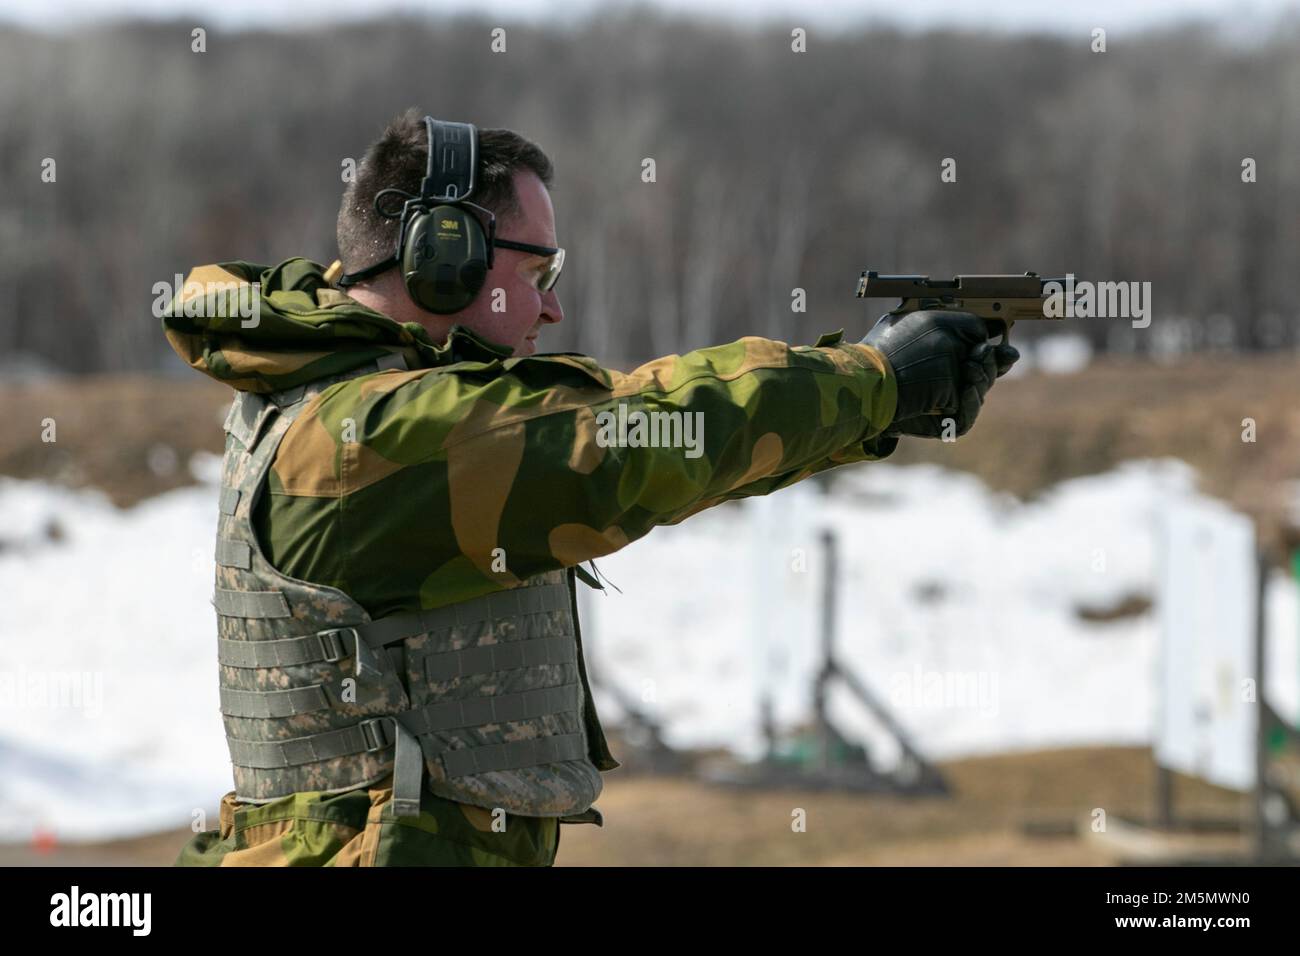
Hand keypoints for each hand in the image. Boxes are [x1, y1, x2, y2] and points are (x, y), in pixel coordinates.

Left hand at [861, 309, 1018, 438]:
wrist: (875, 382)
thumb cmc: (898, 349)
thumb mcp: (934, 323)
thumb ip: (968, 326)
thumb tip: (993, 338)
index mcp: (943, 355)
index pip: (979, 355)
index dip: (996, 352)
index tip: (1003, 345)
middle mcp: (945, 378)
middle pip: (985, 373)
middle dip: (990, 364)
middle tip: (982, 356)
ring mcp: (944, 402)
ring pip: (979, 392)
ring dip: (982, 379)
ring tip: (972, 371)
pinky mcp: (943, 423)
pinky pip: (967, 417)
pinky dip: (971, 403)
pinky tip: (968, 390)